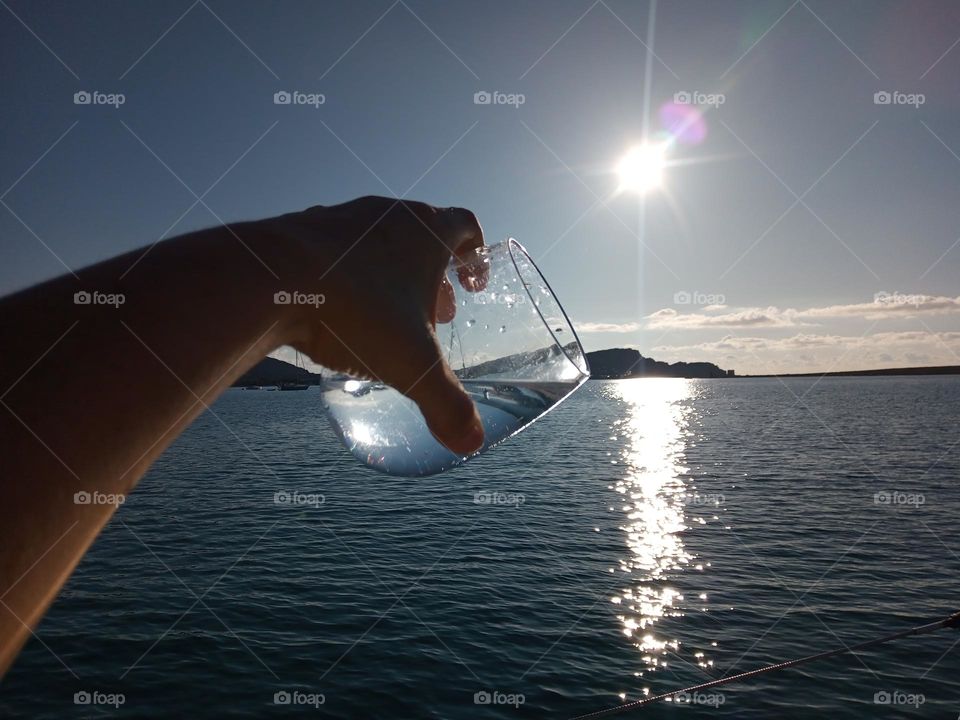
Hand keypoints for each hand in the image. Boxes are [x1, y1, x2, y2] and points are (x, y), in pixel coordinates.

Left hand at [270, 196, 488, 454]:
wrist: (268, 277)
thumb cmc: (353, 309)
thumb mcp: (410, 365)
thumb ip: (446, 404)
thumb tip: (471, 442)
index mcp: (425, 232)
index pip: (465, 226)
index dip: (475, 254)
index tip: (472, 282)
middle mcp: (386, 215)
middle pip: (420, 237)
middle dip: (432, 277)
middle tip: (434, 314)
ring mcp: (341, 219)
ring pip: (376, 241)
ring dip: (388, 274)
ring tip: (385, 315)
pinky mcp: (300, 230)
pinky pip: (333, 251)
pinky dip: (344, 276)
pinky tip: (335, 311)